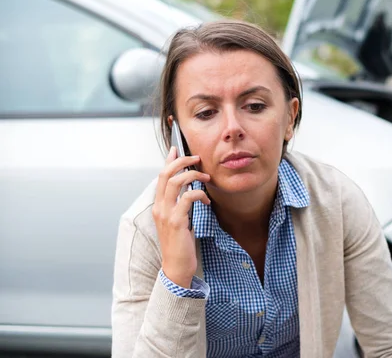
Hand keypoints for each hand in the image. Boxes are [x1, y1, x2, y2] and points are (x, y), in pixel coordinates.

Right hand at [152, 147, 210, 287]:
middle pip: (166, 174)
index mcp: (159, 205)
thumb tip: (189, 189)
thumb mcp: (178, 219)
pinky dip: (200, 194)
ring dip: (193, 175)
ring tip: (206, 178)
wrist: (176, 267)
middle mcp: (159, 207)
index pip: (161, 176)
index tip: (176, 149)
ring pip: (176, 182)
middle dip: (182, 161)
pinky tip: (207, 200)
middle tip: (197, 158)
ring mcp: (166, 214)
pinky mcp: (177, 221)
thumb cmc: (180, 244)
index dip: (168, 160)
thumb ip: (180, 204)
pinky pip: (188, 197)